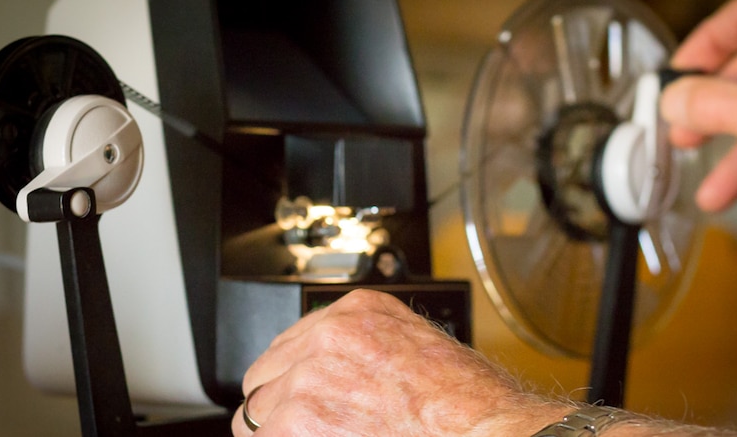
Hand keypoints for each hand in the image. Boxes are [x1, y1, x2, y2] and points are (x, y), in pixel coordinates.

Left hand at [231, 289, 566, 435]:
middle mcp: (327, 336)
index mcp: (357, 312)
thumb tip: (350, 373)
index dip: (292, 373)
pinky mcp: (299, 419)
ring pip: (255, 412)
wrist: (481, 429)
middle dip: (277, 401)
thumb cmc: (467, 401)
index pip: (294, 339)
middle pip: (267, 372)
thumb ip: (372, 348)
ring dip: (274, 432)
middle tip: (297, 427)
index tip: (296, 389)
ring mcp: (309, 376)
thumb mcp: (420, 345)